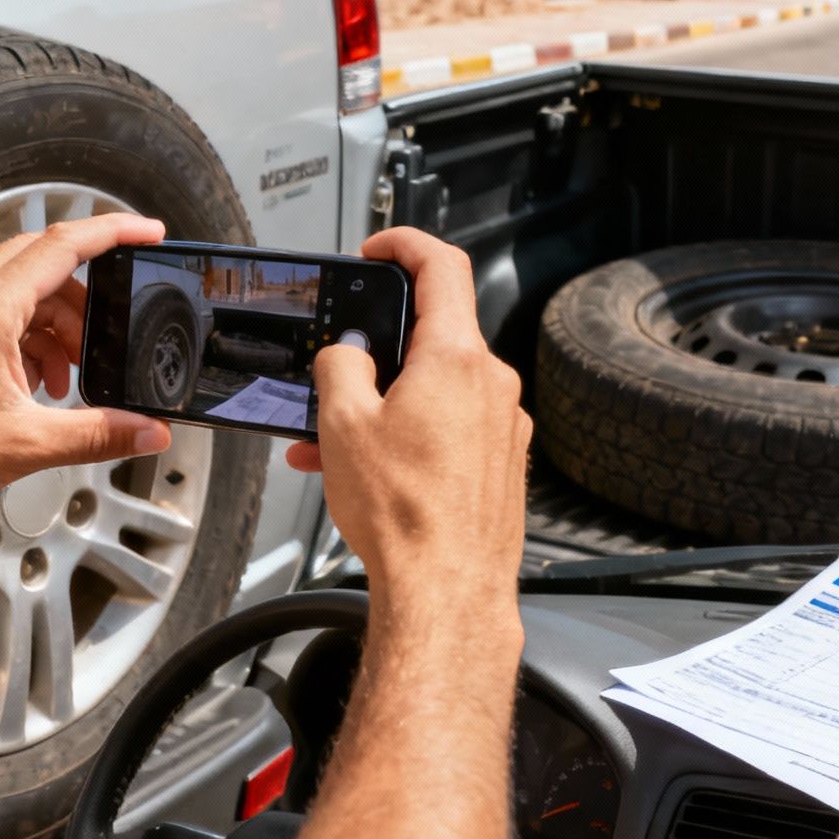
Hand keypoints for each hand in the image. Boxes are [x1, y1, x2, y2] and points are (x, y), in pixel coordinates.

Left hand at [0, 213, 173, 520]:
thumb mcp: (25, 445)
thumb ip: (98, 434)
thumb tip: (147, 431)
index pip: (64, 245)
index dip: (115, 231)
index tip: (148, 232)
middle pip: (47, 262)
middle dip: (89, 297)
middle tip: (115, 327)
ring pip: (24, 286)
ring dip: (57, 322)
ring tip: (69, 374)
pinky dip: (28, 333)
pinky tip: (36, 380)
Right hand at [288, 228, 530, 617]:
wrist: (447, 593)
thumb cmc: (405, 517)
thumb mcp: (342, 423)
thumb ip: (340, 367)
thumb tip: (347, 355)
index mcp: (458, 360)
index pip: (441, 266)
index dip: (405, 245)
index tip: (379, 250)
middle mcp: (492, 387)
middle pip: (435, 335)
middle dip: (380, 348)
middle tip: (340, 366)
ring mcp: (503, 428)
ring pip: (437, 389)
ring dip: (386, 401)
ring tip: (335, 439)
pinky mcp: (501, 465)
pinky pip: (450, 428)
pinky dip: (409, 433)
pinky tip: (367, 469)